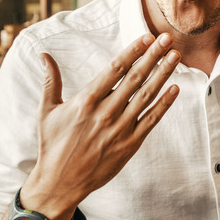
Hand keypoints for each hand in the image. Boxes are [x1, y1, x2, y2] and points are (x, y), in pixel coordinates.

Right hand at [20, 33, 180, 219]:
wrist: (60, 183)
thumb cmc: (52, 145)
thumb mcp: (47, 111)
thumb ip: (50, 81)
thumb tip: (44, 55)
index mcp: (85, 101)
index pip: (115, 69)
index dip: (133, 51)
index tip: (147, 37)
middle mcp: (105, 113)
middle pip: (135, 78)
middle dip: (153, 56)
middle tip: (167, 38)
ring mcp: (119, 129)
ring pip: (146, 96)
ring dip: (163, 74)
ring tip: (175, 56)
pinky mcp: (130, 144)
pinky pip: (151, 120)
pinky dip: (165, 104)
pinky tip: (176, 89)